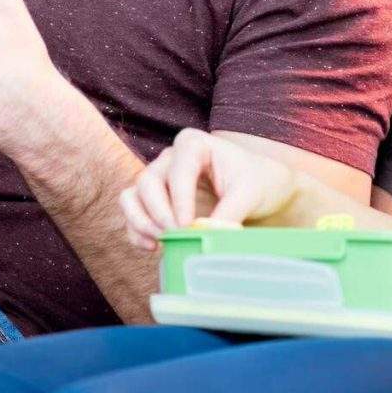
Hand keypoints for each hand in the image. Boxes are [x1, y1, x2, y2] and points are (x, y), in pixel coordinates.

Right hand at [119, 129, 298, 249]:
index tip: (188, 224)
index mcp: (194, 145)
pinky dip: (137, 231)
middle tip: (176, 235)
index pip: (178, 170)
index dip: (179, 199)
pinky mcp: (152, 200)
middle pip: (148, 182)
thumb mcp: (250, 193)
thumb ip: (229, 212)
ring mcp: (158, 178)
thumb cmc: (256, 182)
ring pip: (133, 196)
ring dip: (141, 222)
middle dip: (158, 213)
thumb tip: (206, 235)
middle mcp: (169, 158)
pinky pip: (132, 213)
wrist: (258, 189)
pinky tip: (154, 247)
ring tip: (160, 242)